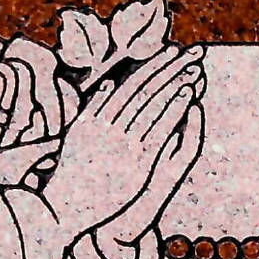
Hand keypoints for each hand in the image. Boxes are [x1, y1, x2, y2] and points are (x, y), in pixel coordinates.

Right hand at [43, 44, 204, 251]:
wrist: (65, 207)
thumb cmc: (73, 174)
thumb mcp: (77, 137)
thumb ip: (91, 111)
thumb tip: (105, 85)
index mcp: (95, 117)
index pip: (128, 85)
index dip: (151, 66)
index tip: (168, 51)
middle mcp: (109, 125)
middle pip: (144, 89)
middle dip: (167, 68)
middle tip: (189, 51)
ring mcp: (123, 141)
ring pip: (153, 104)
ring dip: (174, 83)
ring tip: (193, 67)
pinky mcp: (137, 159)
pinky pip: (160, 127)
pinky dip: (175, 109)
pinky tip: (189, 94)